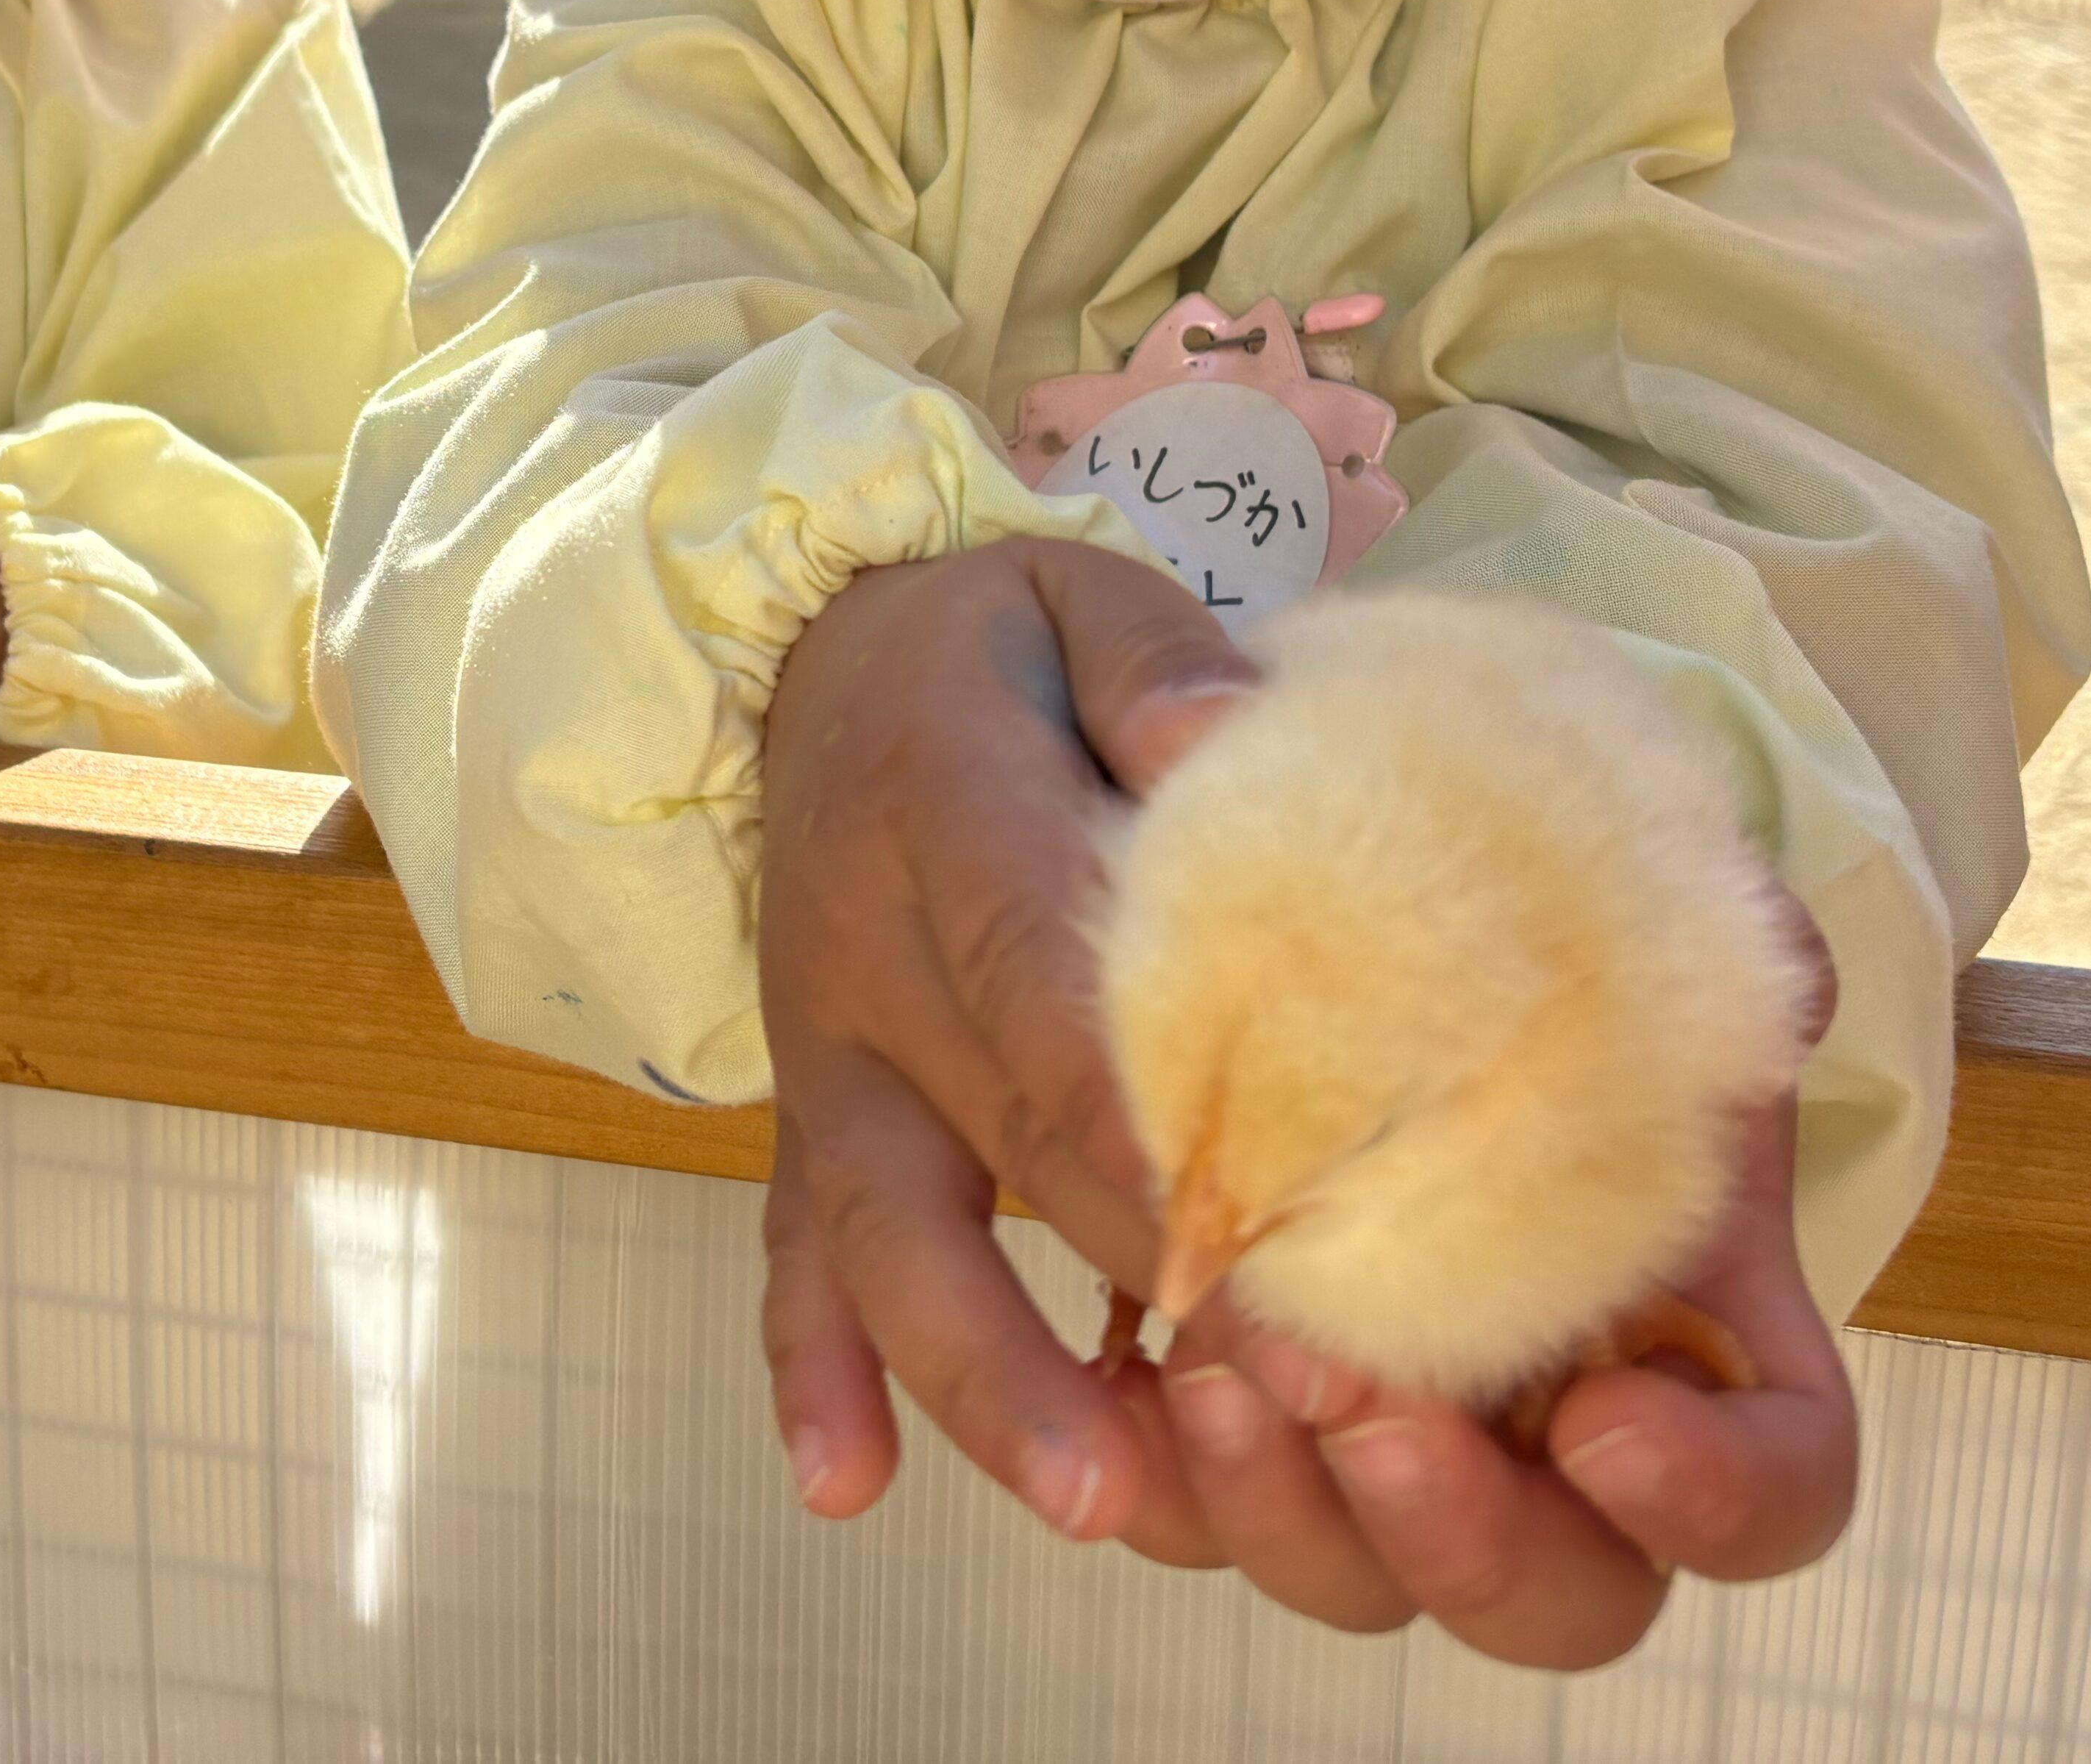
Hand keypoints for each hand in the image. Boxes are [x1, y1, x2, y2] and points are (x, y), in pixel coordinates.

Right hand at [754, 537, 1258, 1550]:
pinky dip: (809, 1367)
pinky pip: (791, 1249)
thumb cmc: (993, 643)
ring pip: (891, 1233)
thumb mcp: (1076, 591)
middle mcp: (873, 956)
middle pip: (1010, 1138)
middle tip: (1299, 1408)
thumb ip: (1158, 663)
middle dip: (1151, 1281)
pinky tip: (844, 1485)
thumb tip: (1229, 741)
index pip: (1047, 977)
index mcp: (949, 812)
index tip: (1269, 1230)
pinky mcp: (807, 1112)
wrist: (802, 657)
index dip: (1149, 1110)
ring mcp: (829, 1052)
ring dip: (991, 1372)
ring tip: (1098, 1499)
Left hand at [1131, 962, 1854, 1666]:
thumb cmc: (1514, 915)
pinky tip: (1110, 1381)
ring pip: (1358, 1574)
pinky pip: (1197, 1514)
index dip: (1720, 1499)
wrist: (1308, 888)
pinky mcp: (1240, 1412)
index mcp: (1692, 1320)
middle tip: (1370, 1412)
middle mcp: (1551, 1418)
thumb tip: (1781, 986)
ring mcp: (1393, 1433)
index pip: (1780, 1486)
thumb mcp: (1613, 894)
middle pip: (1564, 1594)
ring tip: (1214, 1369)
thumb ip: (1708, 932)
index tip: (1606, 1422)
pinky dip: (1151, 1475)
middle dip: (1469, 1539)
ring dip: (1287, 1510)